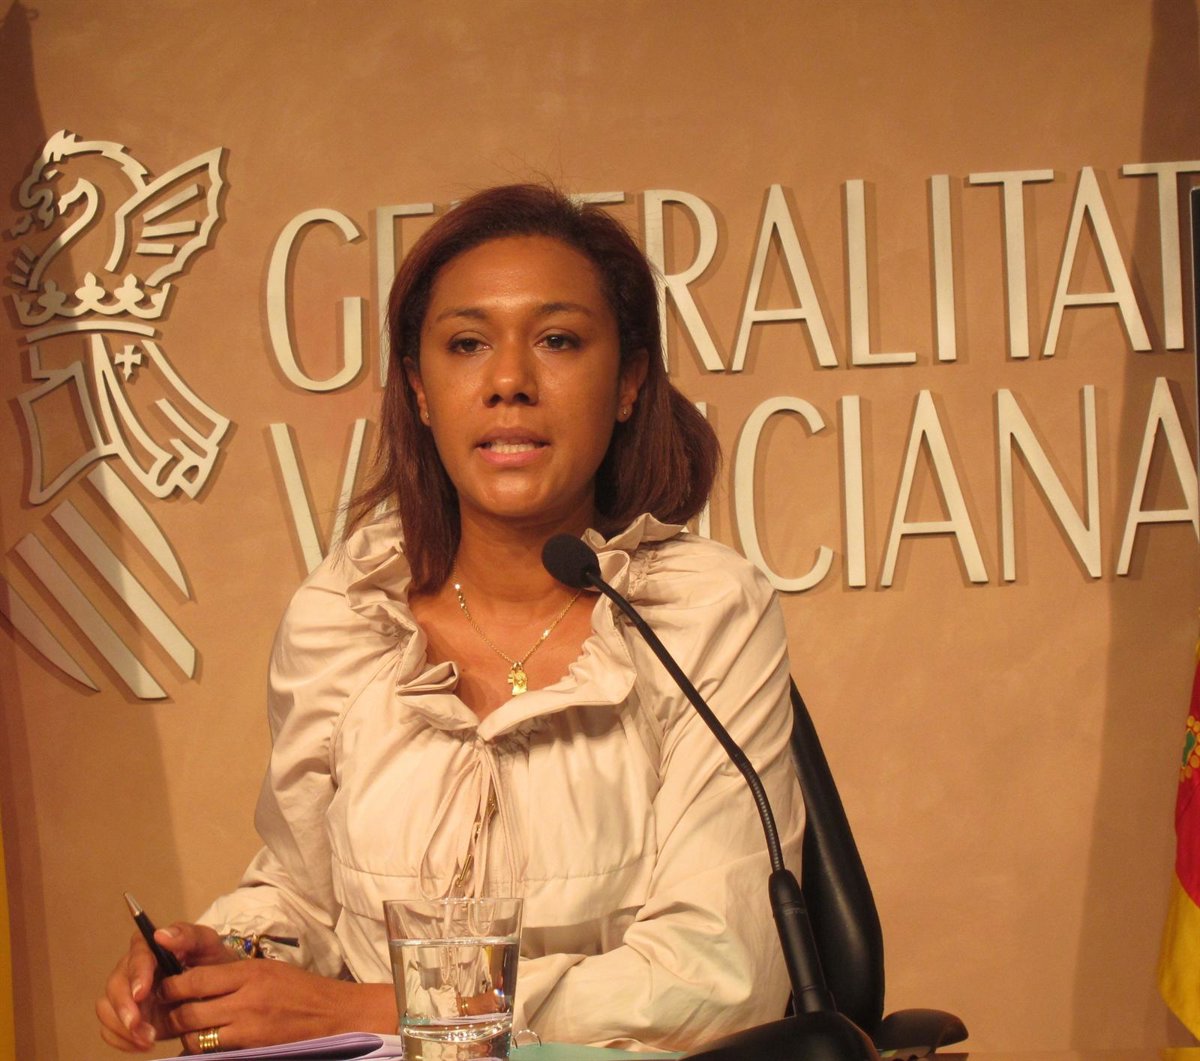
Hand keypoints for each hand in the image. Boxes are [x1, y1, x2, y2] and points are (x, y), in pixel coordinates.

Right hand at [96, 922, 232, 1052]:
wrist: (219, 990)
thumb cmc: (212, 962)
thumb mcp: (208, 945)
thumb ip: (189, 935)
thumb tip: (161, 935)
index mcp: (151, 948)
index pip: (136, 956)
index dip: (136, 974)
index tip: (141, 993)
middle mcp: (133, 969)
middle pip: (115, 985)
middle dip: (124, 1007)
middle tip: (139, 1026)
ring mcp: (127, 994)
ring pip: (107, 1008)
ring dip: (122, 1027)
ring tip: (148, 1040)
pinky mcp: (127, 1016)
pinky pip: (110, 1029)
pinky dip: (122, 1040)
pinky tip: (143, 1045)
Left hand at [157, 961, 395, 1053]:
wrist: (335, 1014)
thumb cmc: (302, 989)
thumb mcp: (268, 971)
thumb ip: (232, 976)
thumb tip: (193, 983)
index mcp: (249, 972)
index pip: (194, 980)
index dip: (172, 987)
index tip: (163, 989)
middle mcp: (245, 998)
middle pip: (188, 1011)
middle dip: (171, 1016)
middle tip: (164, 1015)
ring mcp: (248, 1027)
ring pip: (196, 1037)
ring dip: (184, 1037)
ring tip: (183, 1032)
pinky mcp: (251, 1049)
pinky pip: (214, 1053)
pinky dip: (203, 1051)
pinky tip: (204, 1047)